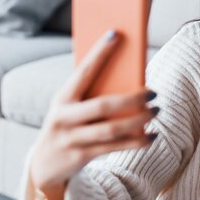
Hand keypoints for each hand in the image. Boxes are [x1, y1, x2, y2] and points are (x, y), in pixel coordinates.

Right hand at [29, 30, 157, 191]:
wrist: (43, 165)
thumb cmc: (68, 125)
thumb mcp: (71, 107)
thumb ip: (91, 94)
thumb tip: (130, 77)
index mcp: (62, 97)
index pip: (83, 71)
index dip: (99, 53)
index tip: (116, 34)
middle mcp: (63, 117)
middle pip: (103, 105)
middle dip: (132, 98)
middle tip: (154, 92)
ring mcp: (71, 139)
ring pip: (111, 129)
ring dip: (138, 120)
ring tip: (156, 111)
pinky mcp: (80, 157)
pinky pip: (114, 148)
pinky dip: (136, 141)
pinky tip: (152, 136)